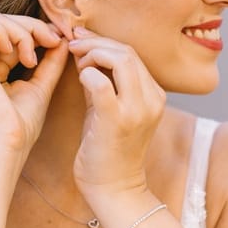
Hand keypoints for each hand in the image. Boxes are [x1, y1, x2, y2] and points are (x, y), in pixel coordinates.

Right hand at [0, 14, 67, 153]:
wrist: (5, 149)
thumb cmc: (19, 129)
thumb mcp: (41, 87)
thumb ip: (50, 63)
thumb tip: (62, 39)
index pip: (12, 33)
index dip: (36, 30)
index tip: (58, 40)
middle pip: (3, 21)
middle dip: (32, 26)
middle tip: (52, 41)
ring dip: (22, 30)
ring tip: (32, 58)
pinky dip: (4, 33)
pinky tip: (19, 56)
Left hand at [68, 27, 165, 202]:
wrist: (114, 188)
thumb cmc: (108, 149)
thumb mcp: (109, 108)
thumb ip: (102, 79)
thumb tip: (84, 50)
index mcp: (154, 94)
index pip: (131, 53)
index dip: (103, 41)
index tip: (81, 39)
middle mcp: (151, 99)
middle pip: (126, 51)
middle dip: (95, 43)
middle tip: (73, 45)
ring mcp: (137, 110)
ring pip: (120, 59)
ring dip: (92, 54)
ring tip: (77, 62)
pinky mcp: (117, 120)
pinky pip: (102, 83)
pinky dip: (87, 73)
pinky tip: (79, 78)